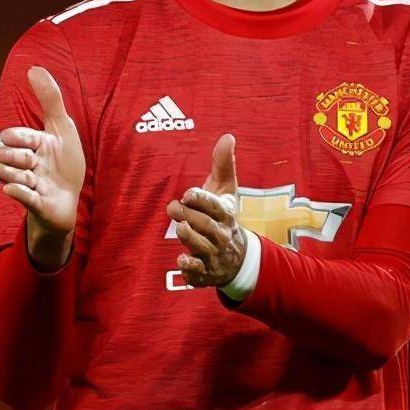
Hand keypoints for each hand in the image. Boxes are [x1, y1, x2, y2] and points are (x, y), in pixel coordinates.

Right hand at [0, 66, 85, 268]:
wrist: (69, 200)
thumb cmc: (64, 163)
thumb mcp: (62, 127)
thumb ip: (50, 98)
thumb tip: (33, 68)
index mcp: (36, 146)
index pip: (23, 138)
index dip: (17, 136)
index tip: (8, 136)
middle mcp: (31, 166)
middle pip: (15, 159)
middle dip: (9, 156)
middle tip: (4, 156)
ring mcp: (33, 186)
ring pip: (16, 179)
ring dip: (11, 174)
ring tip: (11, 173)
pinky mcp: (38, 205)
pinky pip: (27, 200)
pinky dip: (19, 194)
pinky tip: (11, 190)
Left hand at [165, 134, 247, 287]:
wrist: (238, 257)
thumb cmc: (224, 216)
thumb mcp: (226, 190)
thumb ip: (223, 164)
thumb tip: (228, 136)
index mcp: (227, 214)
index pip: (216, 206)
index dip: (202, 199)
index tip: (188, 194)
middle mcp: (222, 235)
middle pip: (206, 226)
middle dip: (188, 216)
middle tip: (171, 207)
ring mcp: (215, 256)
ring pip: (203, 248)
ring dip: (190, 238)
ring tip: (179, 228)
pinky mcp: (206, 273)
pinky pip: (199, 273)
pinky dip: (191, 269)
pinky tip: (181, 261)